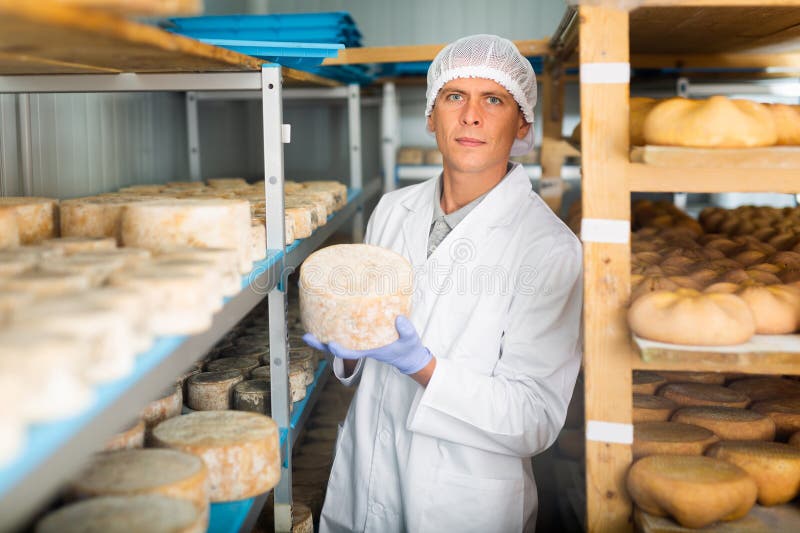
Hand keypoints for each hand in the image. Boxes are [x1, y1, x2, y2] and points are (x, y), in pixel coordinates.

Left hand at [303, 316, 431, 374]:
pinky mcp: (359, 337)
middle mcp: (360, 347)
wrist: (407, 355)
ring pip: (336, 341)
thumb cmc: (408, 348)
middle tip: (306, 336)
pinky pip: (342, 335)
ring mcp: (358, 343)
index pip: (350, 353)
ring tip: (307, 329)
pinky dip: (331, 329)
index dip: (338, 350)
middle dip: (320, 344)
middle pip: (335, 348)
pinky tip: (323, 319)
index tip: (330, 343)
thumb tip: (399, 319)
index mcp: (370, 350)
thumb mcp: (411, 340)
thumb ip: (407, 330)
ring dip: (321, 336)